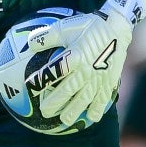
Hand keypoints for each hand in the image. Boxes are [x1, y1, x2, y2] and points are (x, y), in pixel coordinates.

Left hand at [28, 0, 145, 125]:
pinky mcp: (110, 80)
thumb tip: (29, 43)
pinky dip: (98, 108)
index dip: (42, 78)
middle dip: (56, 102)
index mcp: (76, 55)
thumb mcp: (65, 26)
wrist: (116, 28)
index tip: (30, 86)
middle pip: (69, 89)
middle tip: (44, 111)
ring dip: (74, 110)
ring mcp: (100, 77)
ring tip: (64, 120)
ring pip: (85, 98)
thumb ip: (47, 36)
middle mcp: (87, 69)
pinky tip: (91, 118)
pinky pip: (104, 98)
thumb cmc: (88, 26)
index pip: (56, 69)